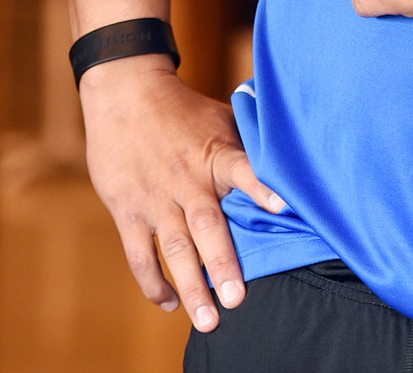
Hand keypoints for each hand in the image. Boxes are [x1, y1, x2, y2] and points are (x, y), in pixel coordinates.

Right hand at [79, 57, 284, 331]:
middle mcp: (187, 180)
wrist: (126, 92)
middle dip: (222, 265)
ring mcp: (156, 198)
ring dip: (190, 286)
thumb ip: (246, 147)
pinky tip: (170, 302)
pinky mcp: (128, 209)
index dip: (263, 188)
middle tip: (236, 300)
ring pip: (174, 249)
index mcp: (214, 154)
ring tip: (207, 319)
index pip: (243, 169)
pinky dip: (154, 282)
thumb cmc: (183, 110)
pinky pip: (140, 254)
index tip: (284, 207)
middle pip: (207, 226)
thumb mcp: (219, 119)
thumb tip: (286, 162)